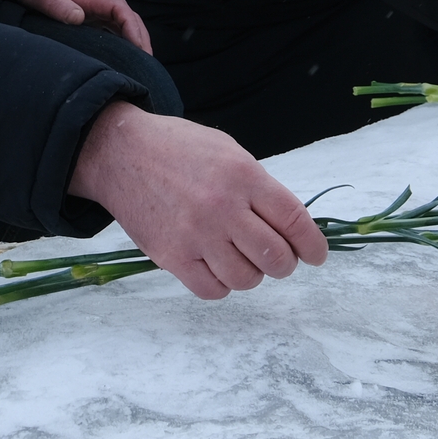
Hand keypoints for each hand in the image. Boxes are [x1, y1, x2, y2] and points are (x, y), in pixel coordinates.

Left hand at [16, 0, 152, 53]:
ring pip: (124, 26)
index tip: (137, 45)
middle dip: (141, 38)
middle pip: (129, 18)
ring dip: (136, 43)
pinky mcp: (92, 21)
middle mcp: (97, 4)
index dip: (131, 26)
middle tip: (146, 64)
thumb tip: (78, 17)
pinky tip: (124, 62)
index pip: (118, 7)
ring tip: (141, 67)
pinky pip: (114, 32)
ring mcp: (96, 13)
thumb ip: (54, 4)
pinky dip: (123, 45)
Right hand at [67, 103, 328, 298]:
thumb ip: (259, 188)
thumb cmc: (179, 149)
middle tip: (277, 256)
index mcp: (242, 175)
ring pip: (247, 278)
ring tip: (242, 257)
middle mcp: (222, 207)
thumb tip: (291, 229)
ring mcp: (195, 234)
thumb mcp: (227, 151)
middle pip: (275, 257)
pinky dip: (223, 284)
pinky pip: (213, 290)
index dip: (312, 244)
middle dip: (285, 262)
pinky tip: (217, 266)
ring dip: (253, 273)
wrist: (120, 152)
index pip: (293, 220)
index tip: (317, 255)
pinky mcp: (171, 256)